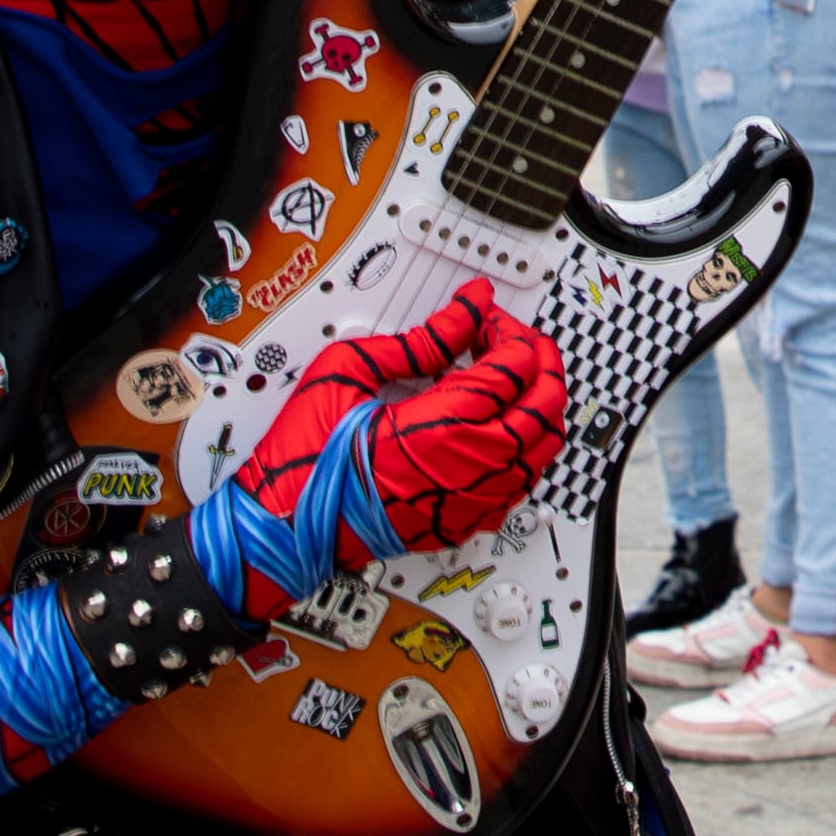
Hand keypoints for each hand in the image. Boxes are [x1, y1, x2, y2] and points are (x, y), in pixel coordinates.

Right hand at [248, 282, 569, 569]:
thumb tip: (463, 312)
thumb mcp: (351, 370)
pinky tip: (498, 426)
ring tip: (508, 381)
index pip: (514, 366)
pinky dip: (526, 445)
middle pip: (546, 403)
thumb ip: (419, 339)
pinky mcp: (469, 521)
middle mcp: (470, 466)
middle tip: (510, 342)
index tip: (486, 319)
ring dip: (539, 402)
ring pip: (546, 446)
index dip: (507, 331)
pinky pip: (526, 480)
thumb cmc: (306, 456)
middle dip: (539, 360)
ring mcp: (475, 499)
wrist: (289, 524)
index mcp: (442, 426)